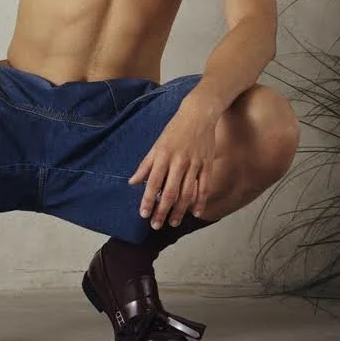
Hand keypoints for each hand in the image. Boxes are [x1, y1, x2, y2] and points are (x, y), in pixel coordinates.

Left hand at [129, 96, 218, 228]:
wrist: (198, 115)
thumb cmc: (174, 130)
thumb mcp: (156, 145)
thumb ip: (145, 165)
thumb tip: (133, 182)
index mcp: (163, 156)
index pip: (153, 183)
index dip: (148, 200)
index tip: (143, 214)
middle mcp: (178, 162)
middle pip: (170, 192)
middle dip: (162, 211)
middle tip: (156, 225)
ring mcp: (194, 164)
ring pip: (187, 193)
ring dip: (179, 211)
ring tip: (172, 222)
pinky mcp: (207, 165)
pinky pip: (203, 187)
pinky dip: (200, 202)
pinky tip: (194, 213)